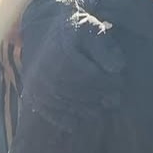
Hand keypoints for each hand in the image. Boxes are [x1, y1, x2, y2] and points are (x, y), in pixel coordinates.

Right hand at [19, 0, 125, 131]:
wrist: (47, 28)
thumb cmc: (76, 29)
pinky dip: (61, 119)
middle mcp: (46, 70)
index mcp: (62, 54)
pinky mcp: (32, 92)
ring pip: (63, 103)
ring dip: (84, 110)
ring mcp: (37, 83)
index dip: (107, 82)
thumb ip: (105, 49)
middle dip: (98, 97)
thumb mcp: (93, 30)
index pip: (89, 75)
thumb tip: (118, 68)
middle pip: (77, 91)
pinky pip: (46, 110)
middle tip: (114, 100)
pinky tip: (75, 125)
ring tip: (100, 110)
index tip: (120, 83)